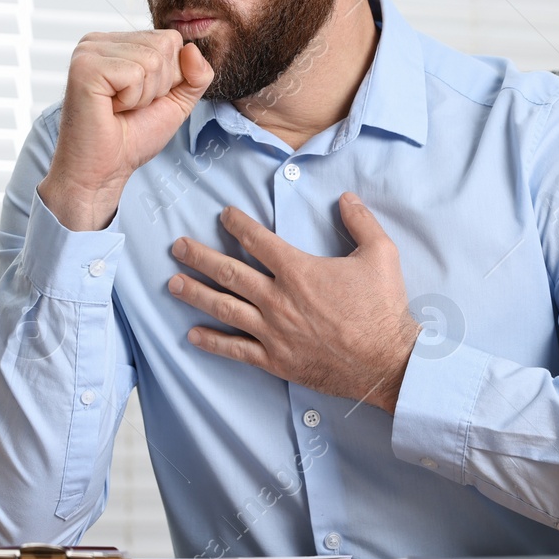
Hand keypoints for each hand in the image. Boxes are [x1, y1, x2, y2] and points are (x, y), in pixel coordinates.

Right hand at [40, 31, 213, 230]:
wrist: (104, 170)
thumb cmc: (132, 136)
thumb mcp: (176, 101)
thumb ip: (195, 75)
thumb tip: (193, 48)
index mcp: (117, 42)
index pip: (170, 39)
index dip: (170, 77)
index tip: (141, 99)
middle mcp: (99, 40)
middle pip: (164, 45)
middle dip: (158, 85)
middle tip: (129, 106)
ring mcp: (89, 51)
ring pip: (152, 60)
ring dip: (144, 95)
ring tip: (119, 108)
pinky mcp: (85, 67)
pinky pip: (134, 74)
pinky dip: (131, 100)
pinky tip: (110, 109)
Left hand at [168, 193, 422, 413]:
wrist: (386, 362)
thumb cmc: (383, 307)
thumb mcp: (381, 254)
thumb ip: (361, 221)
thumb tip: (346, 197)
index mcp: (298, 271)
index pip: (258, 240)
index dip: (237, 225)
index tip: (223, 215)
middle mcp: (278, 299)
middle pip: (229, 273)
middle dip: (199, 257)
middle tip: (176, 247)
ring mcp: (273, 332)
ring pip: (224, 308)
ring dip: (196, 294)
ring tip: (172, 284)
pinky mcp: (275, 360)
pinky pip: (236, 350)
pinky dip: (212, 342)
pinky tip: (192, 334)